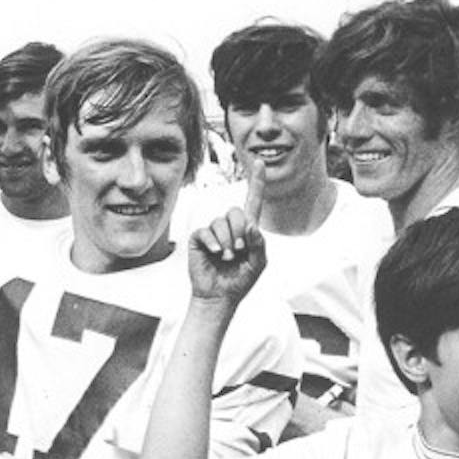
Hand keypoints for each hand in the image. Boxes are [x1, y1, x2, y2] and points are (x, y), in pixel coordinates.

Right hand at [187, 171, 267, 304]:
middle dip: (239, 232)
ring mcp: (213, 232)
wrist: (219, 297)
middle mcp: (230, 227)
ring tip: (226, 258)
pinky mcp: (199, 238)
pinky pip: (206, 231)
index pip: (253, 201)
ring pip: (221, 222)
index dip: (257, 182)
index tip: (260, 162)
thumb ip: (259, 245)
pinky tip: (214, 254)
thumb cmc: (240, 280)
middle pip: (235, 211)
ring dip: (226, 242)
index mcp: (247, 230)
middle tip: (238, 252)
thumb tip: (252, 226)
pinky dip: (213, 243)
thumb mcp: (258, 264)